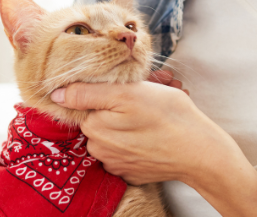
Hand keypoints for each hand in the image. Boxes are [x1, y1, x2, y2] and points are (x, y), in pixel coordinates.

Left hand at [50, 74, 256, 216]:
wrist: (201, 151)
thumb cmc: (168, 116)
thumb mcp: (128, 93)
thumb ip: (87, 93)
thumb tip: (56, 95)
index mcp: (94, 127)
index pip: (88, 100)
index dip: (110, 88)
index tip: (131, 85)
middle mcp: (100, 149)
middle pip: (104, 115)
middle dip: (123, 101)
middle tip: (152, 91)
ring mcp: (117, 163)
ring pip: (118, 130)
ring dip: (134, 116)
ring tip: (159, 108)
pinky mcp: (133, 171)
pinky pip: (130, 147)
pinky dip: (141, 136)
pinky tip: (158, 129)